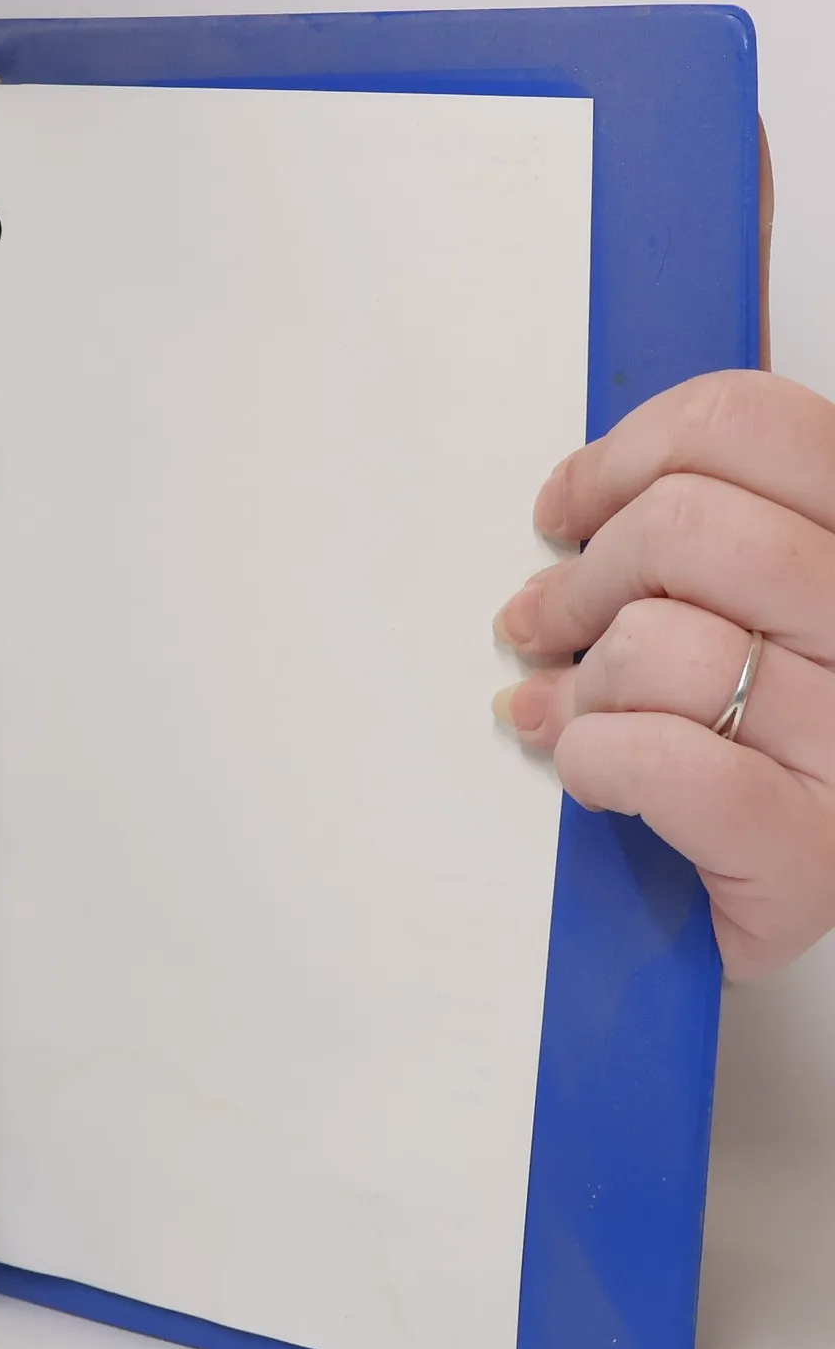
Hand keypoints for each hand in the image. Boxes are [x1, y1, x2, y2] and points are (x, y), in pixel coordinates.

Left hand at [493, 368, 834, 978]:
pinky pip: (668, 763)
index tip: (568, 511)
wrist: (820, 920)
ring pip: (666, 644)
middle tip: (542, 626)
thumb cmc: (770, 759)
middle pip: (690, 527)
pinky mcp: (819, 853)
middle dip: (583, 580)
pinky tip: (595, 773)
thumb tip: (575, 514)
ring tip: (577, 714)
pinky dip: (598, 759)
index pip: (755, 428)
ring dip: (585, 681)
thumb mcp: (763, 617)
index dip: (628, 457)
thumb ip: (701, 545)